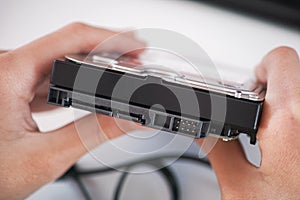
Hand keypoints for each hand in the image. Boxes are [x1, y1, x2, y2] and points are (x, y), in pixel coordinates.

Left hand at [0, 22, 145, 199]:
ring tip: (119, 74)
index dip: (111, 39)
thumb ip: (92, 134)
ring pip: (58, 60)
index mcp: (9, 74)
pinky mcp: (11, 88)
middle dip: (107, 52)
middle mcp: (6, 68)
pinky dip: (73, 80)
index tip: (136, 47)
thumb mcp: (44, 157)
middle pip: (67, 45)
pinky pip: (47, 75)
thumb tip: (129, 117)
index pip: (72, 39)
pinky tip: (87, 89)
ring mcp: (8, 77)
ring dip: (91, 67)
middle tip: (134, 60)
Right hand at [197, 47, 299, 198]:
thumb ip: (218, 151)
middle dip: (271, 86)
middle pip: (295, 73)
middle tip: (256, 111)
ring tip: (268, 129)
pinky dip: (292, 119)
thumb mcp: (239, 189)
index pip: (278, 60)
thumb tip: (203, 131)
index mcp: (290, 123)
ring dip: (283, 103)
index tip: (246, 88)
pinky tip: (283, 143)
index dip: (257, 69)